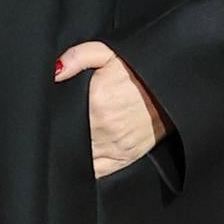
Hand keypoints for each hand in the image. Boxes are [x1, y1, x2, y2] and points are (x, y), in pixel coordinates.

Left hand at [53, 39, 170, 177]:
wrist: (174, 88)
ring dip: (70, 149)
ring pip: (78, 156)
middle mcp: (104, 127)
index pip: (60, 116)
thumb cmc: (141, 71)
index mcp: (97, 101)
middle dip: (59, 131)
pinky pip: (95, 171)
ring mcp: (114, 146)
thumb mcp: (109, 52)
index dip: (50, 116)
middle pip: (67, 137)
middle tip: (59, 123)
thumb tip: (54, 70)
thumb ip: (78, 57)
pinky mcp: (123, 158)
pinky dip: (84, 166)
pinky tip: (79, 156)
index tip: (48, 112)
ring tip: (68, 138)